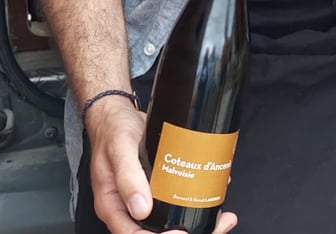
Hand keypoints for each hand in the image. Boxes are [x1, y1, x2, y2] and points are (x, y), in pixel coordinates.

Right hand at [84, 97, 238, 232]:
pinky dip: (197, 200)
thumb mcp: (119, 149)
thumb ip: (128, 177)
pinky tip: (213, 191)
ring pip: (171, 220)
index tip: (182, 233)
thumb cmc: (112, 130)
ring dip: (197, 220)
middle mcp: (129, 207)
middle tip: (218, 224)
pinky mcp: (157, 187)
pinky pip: (176, 201)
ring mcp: (144, 198)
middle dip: (189, 233)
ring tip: (223, 216)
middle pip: (158, 233)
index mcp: (114, 206)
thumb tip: (141, 209)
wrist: (116, 114)